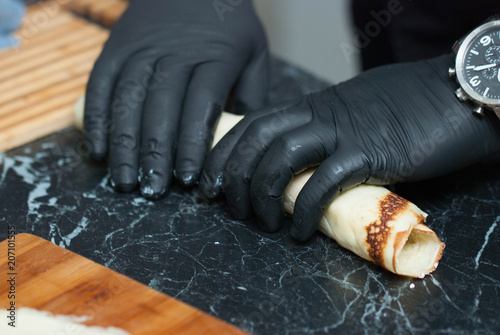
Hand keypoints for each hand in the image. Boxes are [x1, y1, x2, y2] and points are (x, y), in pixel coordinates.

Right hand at [84, 0, 268, 198]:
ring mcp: (141, 47)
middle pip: (161, 107)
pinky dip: (96, 117)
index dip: (191, 144)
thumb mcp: (254, 50)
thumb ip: (251, 94)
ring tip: (124, 180)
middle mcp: (175, 52)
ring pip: (128, 99)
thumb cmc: (228, 22)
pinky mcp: (116, 45)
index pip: (201, 106)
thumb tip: (241, 139)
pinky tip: (97, 149)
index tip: (187, 177)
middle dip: (155, 153)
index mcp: (214, 56)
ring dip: (123, 144)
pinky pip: (101, 83)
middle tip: (153, 190)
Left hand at [200, 55, 499, 241]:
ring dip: (263, 196)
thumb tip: (285, 161)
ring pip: (281, 158)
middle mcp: (318, 116)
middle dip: (232, 177)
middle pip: (256, 142)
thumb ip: (314, 130)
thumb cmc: (394, 111)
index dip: (221, 154)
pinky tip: (298, 233)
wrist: (445, 97)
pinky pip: (324, 183)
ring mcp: (342, 132)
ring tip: (264, 224)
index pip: (250, 125)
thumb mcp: (344, 113)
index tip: (207, 183)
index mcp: (308, 106)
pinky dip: (304, 212)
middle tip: (229, 208)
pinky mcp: (368, 153)